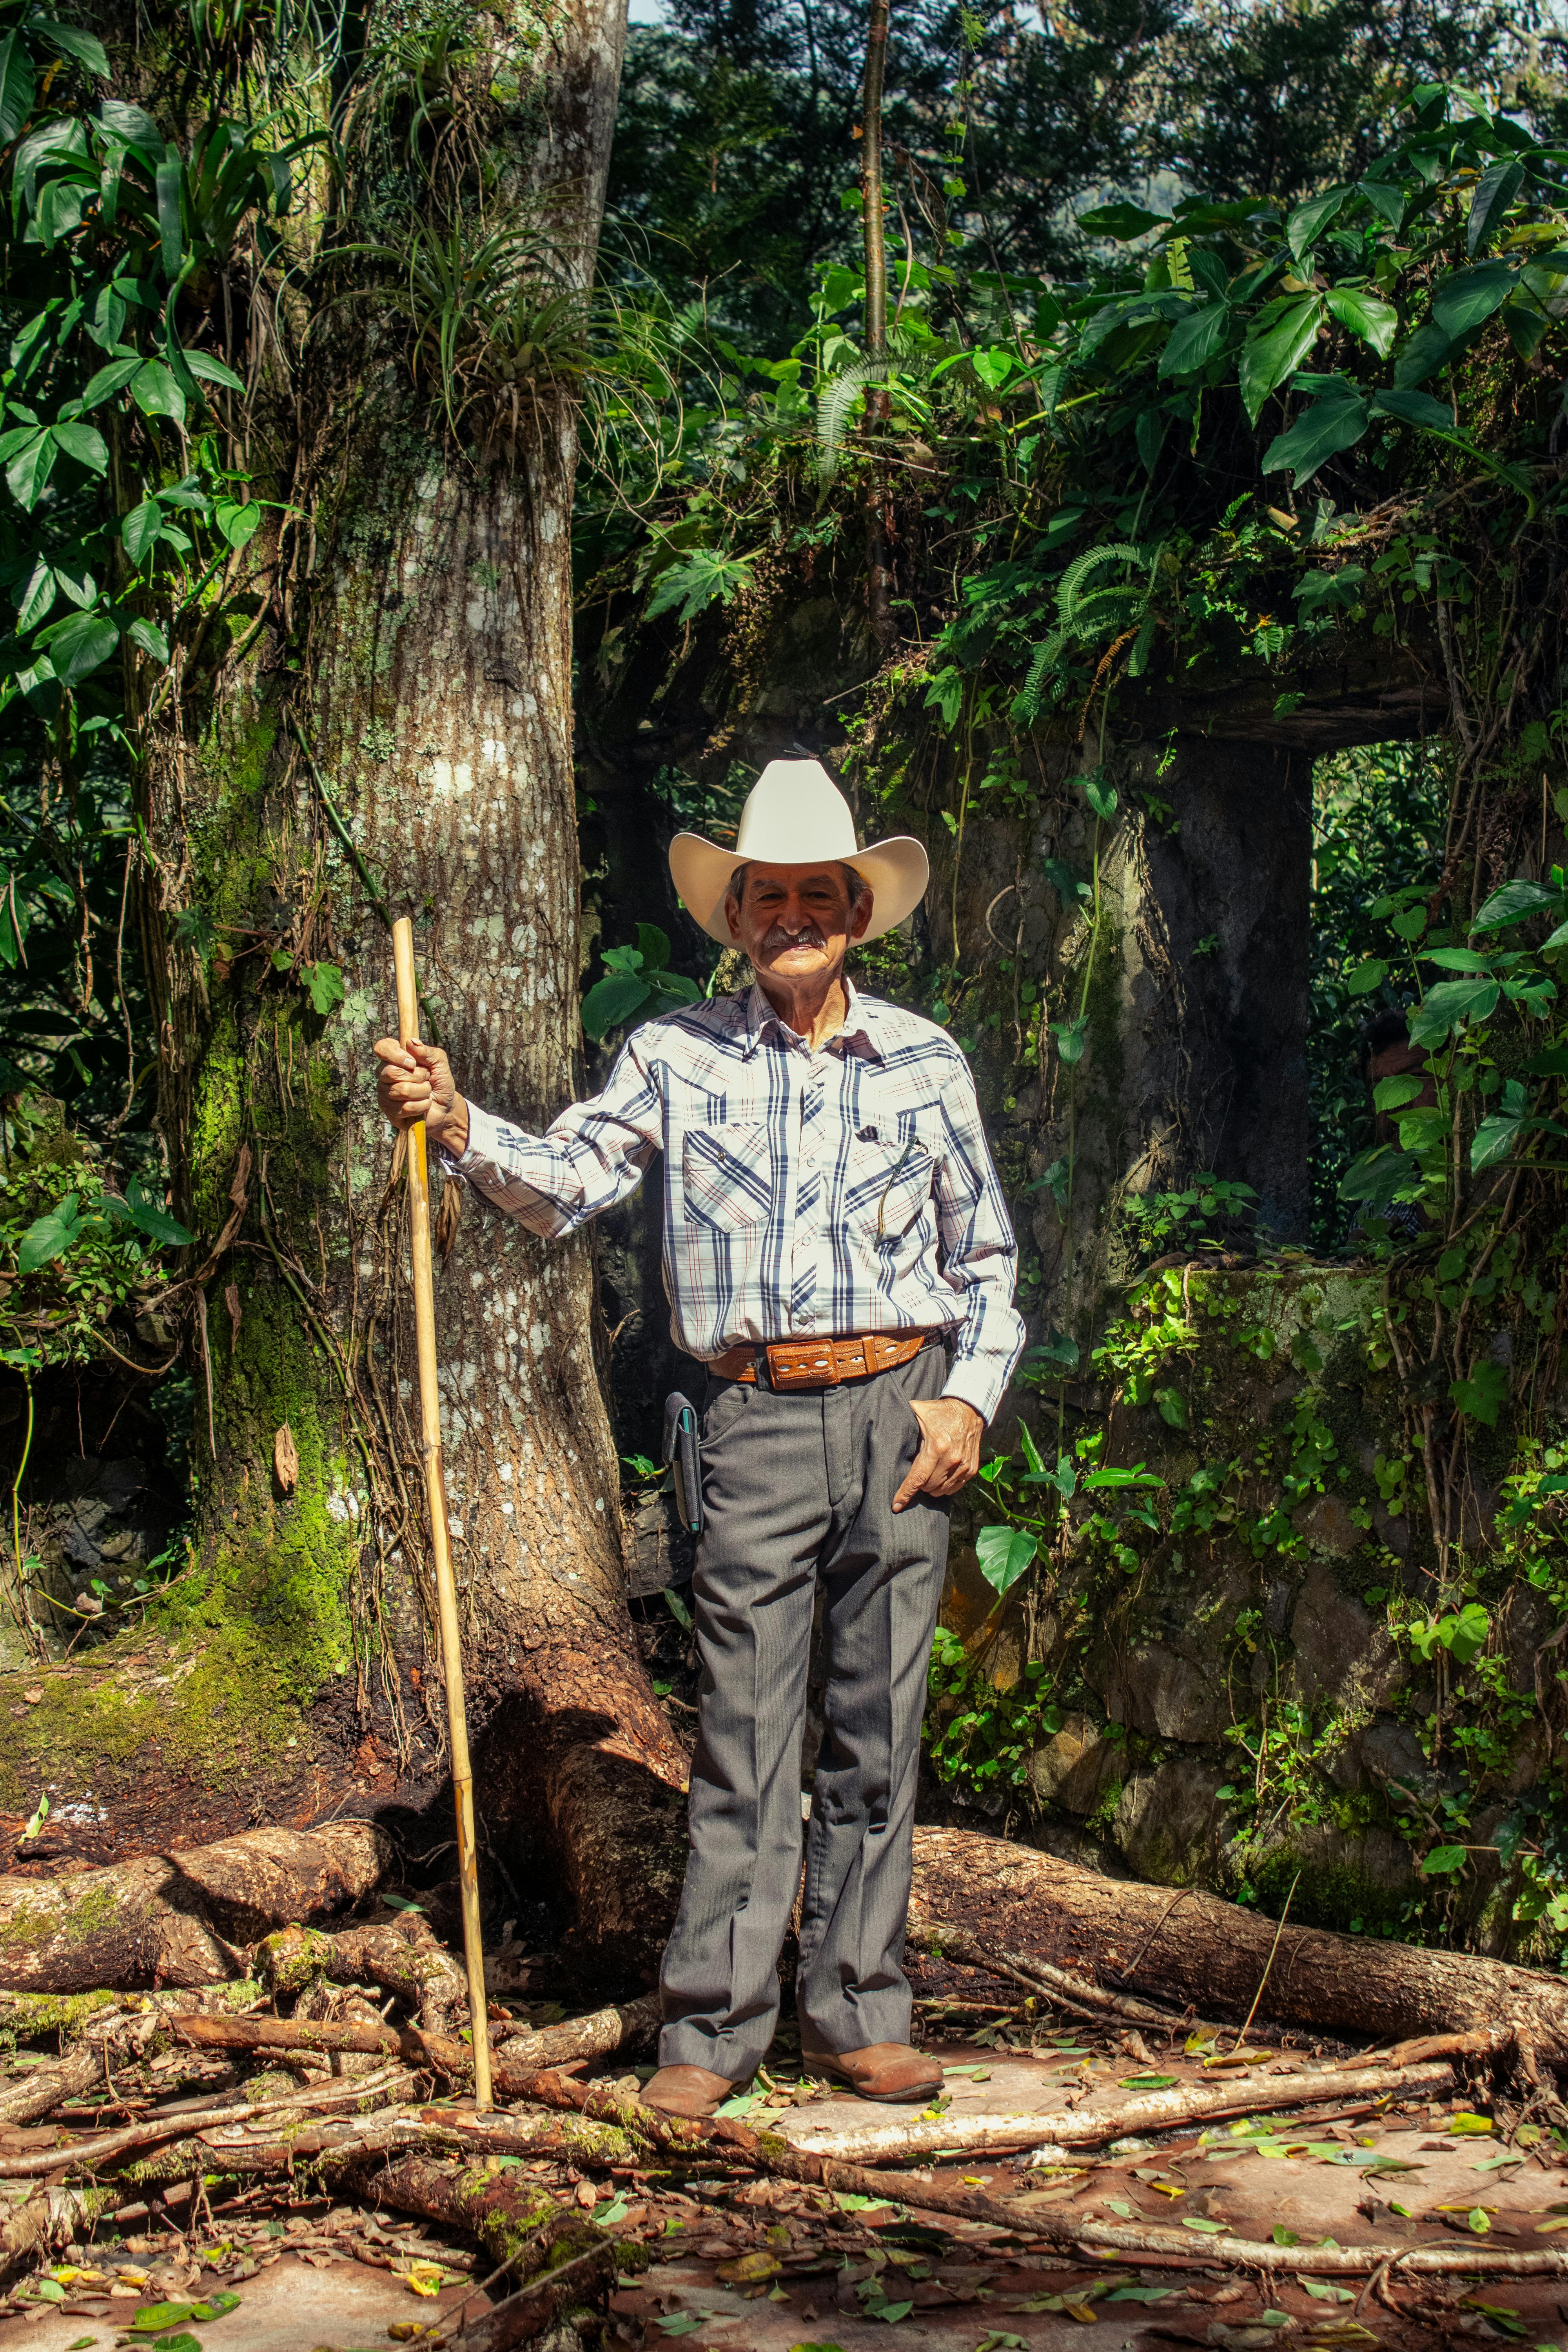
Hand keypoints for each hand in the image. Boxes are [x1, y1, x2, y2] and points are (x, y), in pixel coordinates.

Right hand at [373, 1037, 468, 1152]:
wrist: (445, 1107)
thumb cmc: (439, 1082)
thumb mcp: (440, 1063)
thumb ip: (428, 1052)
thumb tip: (411, 1042)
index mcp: (394, 1057)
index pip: (382, 1048)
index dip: (395, 1054)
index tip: (413, 1063)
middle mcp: (385, 1074)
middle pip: (392, 1072)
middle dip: (418, 1076)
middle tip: (427, 1079)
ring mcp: (385, 1093)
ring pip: (401, 1090)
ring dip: (422, 1092)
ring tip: (426, 1092)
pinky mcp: (390, 1111)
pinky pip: (405, 1107)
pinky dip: (421, 1106)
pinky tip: (423, 1105)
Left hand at [893, 1396, 982, 1511]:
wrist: (968, 1409)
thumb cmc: (940, 1412)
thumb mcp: (919, 1412)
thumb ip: (902, 1420)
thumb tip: (884, 1426)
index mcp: (936, 1447)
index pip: (917, 1478)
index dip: (905, 1494)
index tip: (896, 1506)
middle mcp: (951, 1459)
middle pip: (928, 1487)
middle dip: (919, 1486)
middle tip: (915, 1475)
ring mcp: (963, 1466)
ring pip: (942, 1490)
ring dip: (932, 1488)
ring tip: (927, 1476)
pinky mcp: (971, 1469)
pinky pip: (955, 1488)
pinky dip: (945, 1487)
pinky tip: (940, 1477)